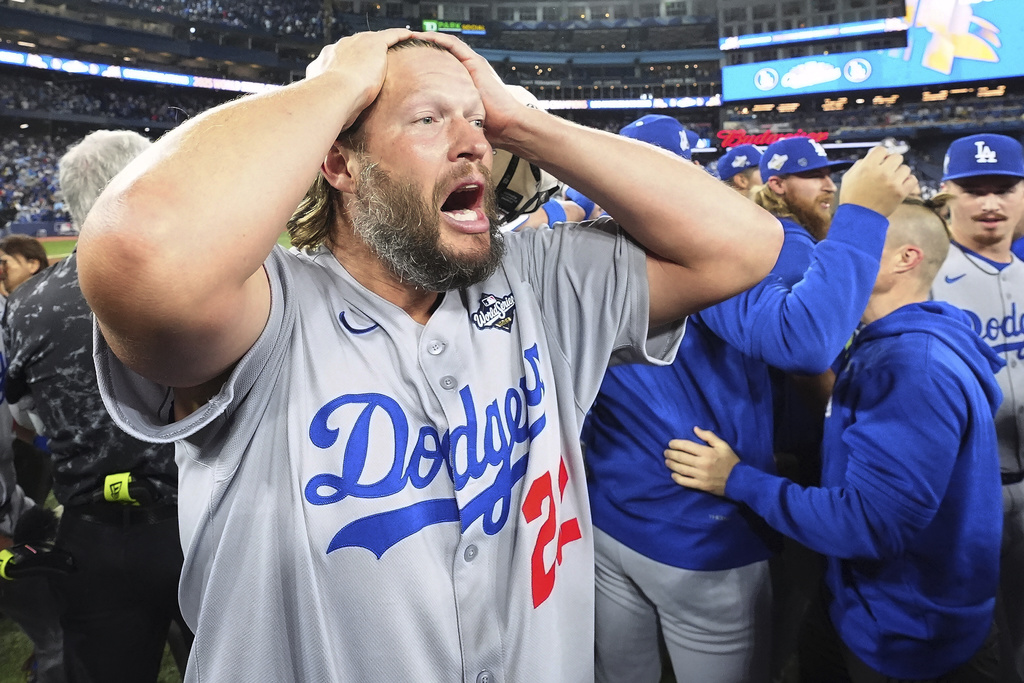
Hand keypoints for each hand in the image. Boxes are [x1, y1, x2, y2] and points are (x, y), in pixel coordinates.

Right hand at [305, 28, 412, 131]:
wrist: (332, 95)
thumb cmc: (327, 108)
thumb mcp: (327, 108)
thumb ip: (332, 113)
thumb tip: (332, 134)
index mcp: (326, 61)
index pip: (340, 59)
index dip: (349, 64)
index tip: (356, 71)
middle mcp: (339, 48)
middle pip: (357, 46)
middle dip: (367, 51)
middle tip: (377, 58)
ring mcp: (356, 43)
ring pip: (375, 38)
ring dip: (385, 41)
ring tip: (397, 43)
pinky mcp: (373, 43)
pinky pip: (391, 36)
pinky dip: (400, 36)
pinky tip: (410, 37)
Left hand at [413, 31, 531, 146]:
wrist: (507, 124)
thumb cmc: (488, 126)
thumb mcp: (462, 118)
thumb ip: (449, 116)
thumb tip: (431, 127)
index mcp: (465, 81)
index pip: (443, 65)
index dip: (427, 61)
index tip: (409, 61)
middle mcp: (469, 70)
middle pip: (444, 53)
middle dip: (426, 48)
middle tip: (407, 46)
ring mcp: (473, 64)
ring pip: (447, 45)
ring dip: (430, 39)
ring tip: (412, 37)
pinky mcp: (475, 62)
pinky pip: (454, 45)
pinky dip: (439, 40)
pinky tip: (425, 37)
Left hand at [663, 427, 739, 495]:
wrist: (739, 480)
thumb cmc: (730, 461)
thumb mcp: (723, 445)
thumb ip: (709, 436)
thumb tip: (695, 429)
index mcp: (706, 452)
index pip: (686, 446)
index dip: (676, 444)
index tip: (670, 443)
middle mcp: (701, 464)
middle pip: (681, 457)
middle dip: (671, 454)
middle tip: (666, 452)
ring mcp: (700, 475)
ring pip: (681, 469)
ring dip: (671, 465)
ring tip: (667, 461)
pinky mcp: (700, 485)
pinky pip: (685, 482)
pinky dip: (677, 478)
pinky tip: (673, 474)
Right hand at [838, 145, 914, 216]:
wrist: (858, 218)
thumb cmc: (852, 198)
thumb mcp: (849, 177)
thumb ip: (861, 164)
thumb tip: (872, 156)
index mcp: (867, 166)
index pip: (881, 149)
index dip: (881, 155)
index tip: (880, 162)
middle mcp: (881, 172)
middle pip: (897, 157)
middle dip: (892, 163)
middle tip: (887, 172)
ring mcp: (892, 182)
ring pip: (906, 168)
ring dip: (900, 174)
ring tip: (892, 181)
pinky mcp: (900, 193)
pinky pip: (913, 180)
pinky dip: (908, 182)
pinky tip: (900, 186)